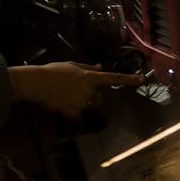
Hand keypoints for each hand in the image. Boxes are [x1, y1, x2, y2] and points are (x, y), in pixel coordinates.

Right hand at [8, 61, 143, 118]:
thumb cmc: (54, 70)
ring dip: (84, 103)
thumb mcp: (71, 65)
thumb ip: (87, 68)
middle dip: (94, 96)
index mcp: (90, 77)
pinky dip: (74, 112)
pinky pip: (78, 115)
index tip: (142, 80)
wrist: (37, 82)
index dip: (129, 79)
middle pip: (100, 98)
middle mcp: (89, 91)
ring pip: (89, 106)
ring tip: (67, 95)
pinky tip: (63, 104)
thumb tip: (99, 67)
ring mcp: (82, 104)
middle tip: (78, 90)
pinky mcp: (72, 113)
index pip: (113, 78)